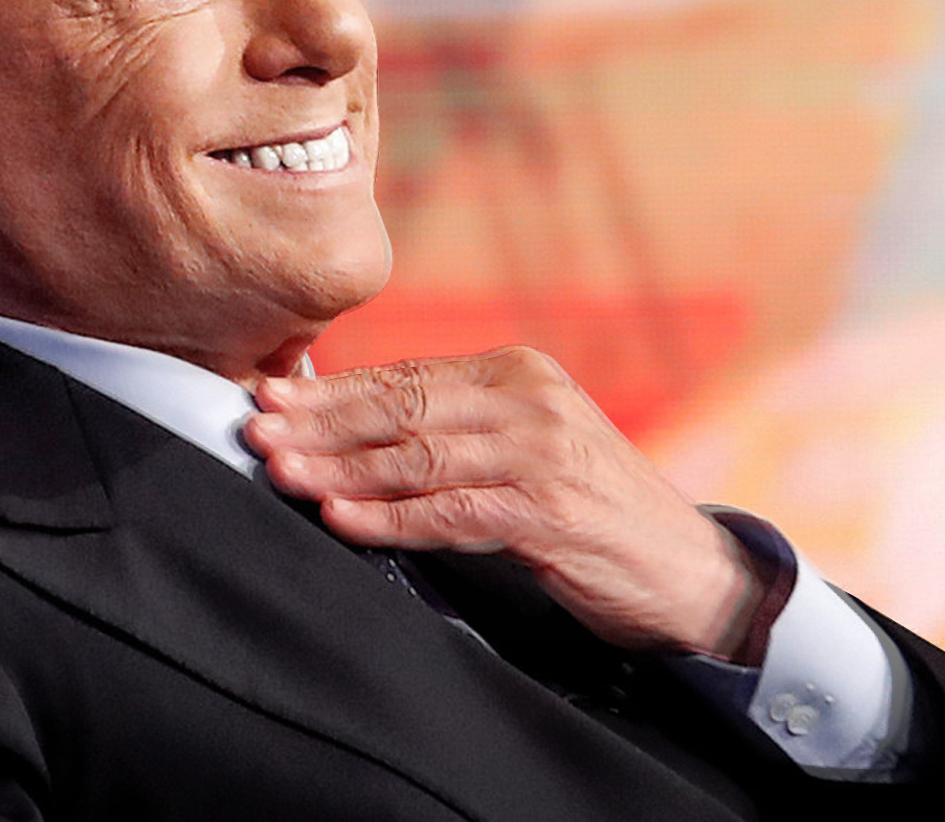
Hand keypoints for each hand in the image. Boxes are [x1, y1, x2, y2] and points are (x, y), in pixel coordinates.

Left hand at [245, 347, 766, 658]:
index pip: (406, 377)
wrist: (689, 571)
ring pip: (419, 455)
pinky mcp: (551, 509)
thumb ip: (453, 431)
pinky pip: (452, 512)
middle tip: (255, 431)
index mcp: (518, 373)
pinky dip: (391, 518)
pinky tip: (342, 521)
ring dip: (340, 468)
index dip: (332, 389)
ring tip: (281, 473)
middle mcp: (530, 400)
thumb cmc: (589, 512)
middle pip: (402, 407)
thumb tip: (346, 426)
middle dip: (320, 421)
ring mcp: (543, 452)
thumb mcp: (523, 450)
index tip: (269, 397)